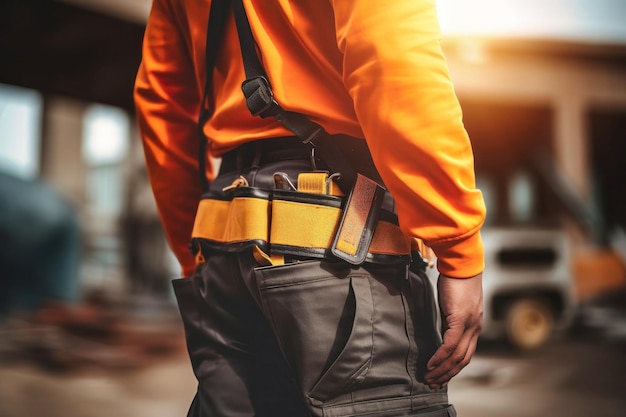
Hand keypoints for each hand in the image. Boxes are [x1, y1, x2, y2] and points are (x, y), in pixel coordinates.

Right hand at [425, 273, 482, 387]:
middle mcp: (475, 328)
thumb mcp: (455, 304)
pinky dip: (440, 357)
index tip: (441, 375)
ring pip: (457, 356)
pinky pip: (449, 345)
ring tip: (429, 376)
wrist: (462, 263)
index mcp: (475, 325)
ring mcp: (469, 325)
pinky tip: (431, 363)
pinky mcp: (460, 319)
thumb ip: (451, 318)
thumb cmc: (457, 279)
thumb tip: (442, 329)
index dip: (453, 367)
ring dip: (442, 369)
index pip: (466, 353)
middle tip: (433, 382)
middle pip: (463, 360)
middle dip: (447, 374)